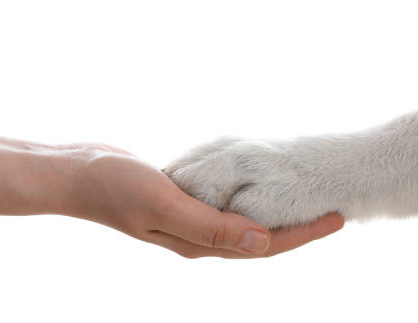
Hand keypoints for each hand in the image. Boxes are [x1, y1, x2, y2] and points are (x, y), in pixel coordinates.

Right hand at [66, 145, 343, 257]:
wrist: (79, 174)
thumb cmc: (116, 189)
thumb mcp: (165, 205)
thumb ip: (212, 227)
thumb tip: (263, 242)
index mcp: (200, 242)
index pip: (264, 244)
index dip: (303, 234)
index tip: (337, 219)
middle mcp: (201, 235)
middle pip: (263, 238)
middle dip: (300, 227)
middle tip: (334, 210)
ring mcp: (193, 218)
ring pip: (247, 222)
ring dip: (278, 213)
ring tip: (307, 201)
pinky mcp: (186, 199)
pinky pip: (228, 202)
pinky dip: (251, 197)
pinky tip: (262, 186)